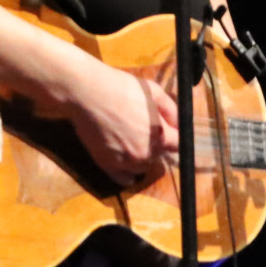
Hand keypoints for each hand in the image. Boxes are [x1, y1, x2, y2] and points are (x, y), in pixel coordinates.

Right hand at [63, 60, 178, 186]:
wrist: (84, 92)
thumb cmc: (121, 87)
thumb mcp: (154, 92)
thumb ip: (172, 111)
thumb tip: (181, 125)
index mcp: (161, 136)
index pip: (179, 146)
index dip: (175, 137)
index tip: (167, 130)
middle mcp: (146, 154)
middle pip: (160, 156)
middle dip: (156, 145)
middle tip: (142, 129)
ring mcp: (126, 162)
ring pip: (143, 167)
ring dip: (141, 158)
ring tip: (129, 140)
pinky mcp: (106, 165)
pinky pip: (124, 179)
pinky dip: (126, 172)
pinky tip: (123, 159)